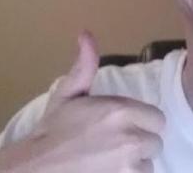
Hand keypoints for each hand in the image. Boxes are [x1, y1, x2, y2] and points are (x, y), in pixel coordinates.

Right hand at [0, 31, 164, 172]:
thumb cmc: (54, 131)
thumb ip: (86, 65)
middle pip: (156, 141)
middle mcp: (131, 138)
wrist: (35, 169)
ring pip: (149, 162)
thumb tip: (86, 34)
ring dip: (136, 161)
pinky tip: (112, 170)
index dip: (144, 122)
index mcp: (121, 111)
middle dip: (142, 141)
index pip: (157, 118)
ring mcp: (129, 166)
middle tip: (119, 142)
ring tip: (113, 158)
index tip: (128, 125)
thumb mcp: (68, 93)